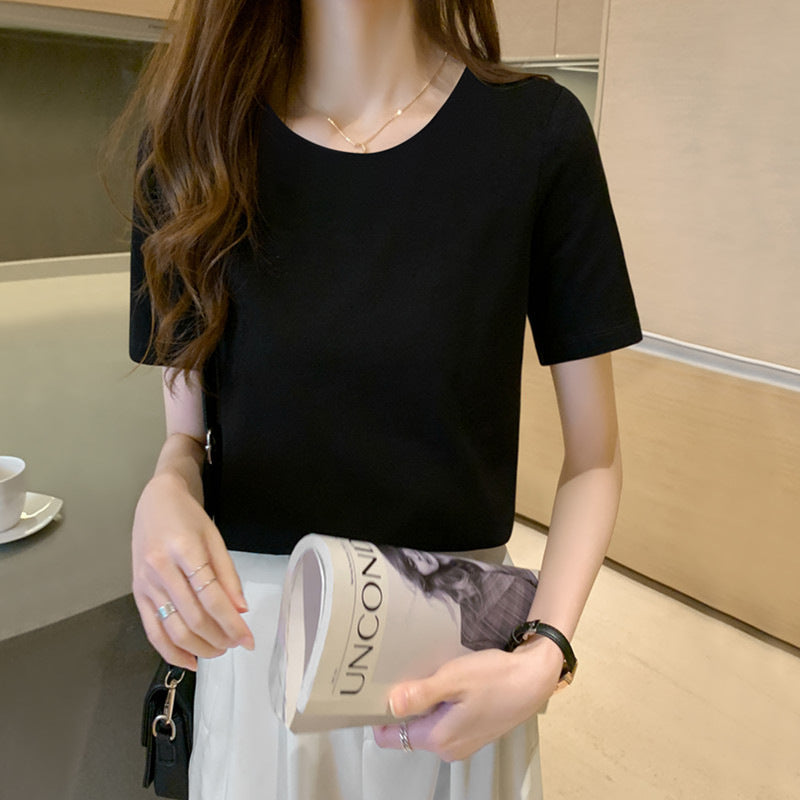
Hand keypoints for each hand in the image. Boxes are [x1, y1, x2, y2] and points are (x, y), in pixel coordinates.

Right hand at [131, 472, 254, 670]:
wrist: (156, 501)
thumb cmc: (187, 517)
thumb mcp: (215, 537)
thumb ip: (228, 575)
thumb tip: (241, 609)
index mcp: (184, 549)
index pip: (212, 597)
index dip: (232, 623)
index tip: (248, 639)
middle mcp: (161, 568)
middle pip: (193, 617)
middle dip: (218, 638)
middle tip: (236, 645)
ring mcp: (145, 582)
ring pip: (172, 628)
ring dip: (199, 647)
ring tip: (219, 651)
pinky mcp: (137, 593)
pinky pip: (152, 630)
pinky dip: (171, 650)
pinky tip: (190, 660)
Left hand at [373, 637, 562, 760]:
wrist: (534, 679)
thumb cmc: (497, 677)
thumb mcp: (454, 679)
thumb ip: (421, 694)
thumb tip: (391, 704)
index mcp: (439, 739)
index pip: (391, 737)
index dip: (379, 715)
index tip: (377, 691)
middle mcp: (448, 748)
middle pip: (407, 730)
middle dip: (402, 706)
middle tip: (404, 674)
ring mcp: (462, 742)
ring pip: (426, 724)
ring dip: (422, 703)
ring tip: (428, 675)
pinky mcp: (472, 731)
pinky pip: (443, 721)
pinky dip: (440, 704)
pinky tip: (449, 683)